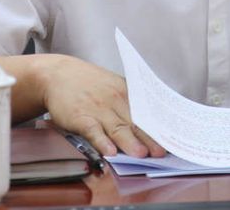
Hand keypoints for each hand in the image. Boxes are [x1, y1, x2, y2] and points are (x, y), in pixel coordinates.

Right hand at [34, 54, 165, 157]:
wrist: (58, 74)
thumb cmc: (89, 84)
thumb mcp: (114, 86)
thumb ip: (130, 104)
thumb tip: (152, 125)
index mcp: (126, 92)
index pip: (147, 112)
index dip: (159, 127)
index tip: (171, 140)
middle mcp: (114, 99)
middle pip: (135, 122)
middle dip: (149, 138)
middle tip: (161, 152)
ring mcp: (97, 109)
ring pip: (117, 128)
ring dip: (129, 142)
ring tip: (140, 154)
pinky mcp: (80, 117)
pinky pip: (93, 131)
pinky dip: (102, 141)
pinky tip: (109, 151)